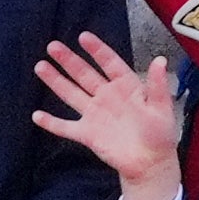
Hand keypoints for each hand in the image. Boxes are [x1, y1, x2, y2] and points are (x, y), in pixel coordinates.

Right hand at [31, 32, 183, 199]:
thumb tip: (160, 60)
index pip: (110, 64)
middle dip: (69, 60)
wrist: (150, 163)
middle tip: (52, 46)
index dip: (98, 50)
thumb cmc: (160, 134)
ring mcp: (95, 114)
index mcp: (126, 87)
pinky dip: (51, 123)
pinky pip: (65, 127)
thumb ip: (158, 86)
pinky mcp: (87, 134)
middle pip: (84, 74)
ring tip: (40, 66)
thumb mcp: (162, 108)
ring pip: (71, 94)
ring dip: (56, 81)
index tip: (83, 37)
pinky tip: (36, 115)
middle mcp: (107, 97)